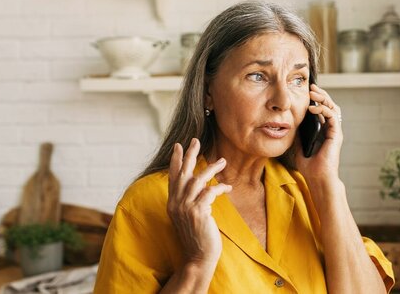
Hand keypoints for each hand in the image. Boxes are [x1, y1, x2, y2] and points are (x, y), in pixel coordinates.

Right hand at [167, 138, 231, 265]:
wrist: (198, 258)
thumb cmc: (197, 238)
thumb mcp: (188, 217)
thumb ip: (189, 201)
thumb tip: (198, 186)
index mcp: (172, 203)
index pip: (172, 177)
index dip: (175, 160)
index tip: (178, 145)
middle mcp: (175, 204)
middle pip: (182, 173)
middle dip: (189, 155)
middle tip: (195, 140)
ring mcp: (185, 208)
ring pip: (197, 179)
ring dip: (211, 168)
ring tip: (223, 161)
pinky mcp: (198, 212)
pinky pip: (209, 192)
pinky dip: (219, 187)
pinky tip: (227, 187)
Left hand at [295, 84, 343, 183]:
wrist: (317, 178)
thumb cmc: (309, 166)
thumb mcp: (299, 145)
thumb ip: (299, 133)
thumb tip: (291, 121)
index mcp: (323, 131)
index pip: (322, 110)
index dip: (316, 99)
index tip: (306, 91)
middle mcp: (331, 129)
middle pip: (329, 106)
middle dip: (321, 94)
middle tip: (311, 87)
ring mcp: (335, 132)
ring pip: (333, 108)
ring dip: (323, 98)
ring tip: (312, 93)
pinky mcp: (336, 135)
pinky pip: (332, 116)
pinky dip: (323, 109)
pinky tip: (312, 108)